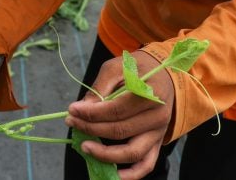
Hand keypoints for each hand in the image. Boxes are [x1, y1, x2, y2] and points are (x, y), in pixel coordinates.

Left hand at [65, 50, 173, 179]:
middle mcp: (158, 116)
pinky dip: (129, 175)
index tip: (72, 110)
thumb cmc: (138, 69)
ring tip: (84, 146)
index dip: (92, 113)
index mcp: (150, 93)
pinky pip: (146, 165)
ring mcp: (159, 133)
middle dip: (90, 128)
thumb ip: (100, 87)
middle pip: (120, 131)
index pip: (116, 110)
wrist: (164, 75)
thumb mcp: (117, 67)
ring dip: (105, 154)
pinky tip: (110, 174)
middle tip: (71, 122)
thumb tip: (82, 108)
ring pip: (132, 152)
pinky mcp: (157, 143)